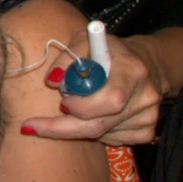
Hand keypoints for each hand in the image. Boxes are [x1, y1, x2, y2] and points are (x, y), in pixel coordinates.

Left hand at [24, 33, 162, 144]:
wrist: (147, 64)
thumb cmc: (110, 52)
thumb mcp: (86, 41)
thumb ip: (68, 57)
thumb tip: (52, 80)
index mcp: (133, 70)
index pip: (111, 99)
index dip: (82, 106)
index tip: (61, 102)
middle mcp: (145, 96)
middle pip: (100, 124)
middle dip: (63, 127)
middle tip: (34, 126)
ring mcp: (148, 117)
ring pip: (101, 133)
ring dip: (77, 126)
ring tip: (74, 107)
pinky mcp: (146, 131)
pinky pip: (112, 140)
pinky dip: (95, 132)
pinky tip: (95, 115)